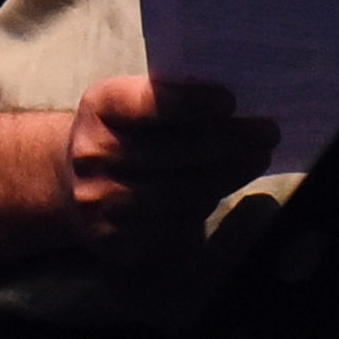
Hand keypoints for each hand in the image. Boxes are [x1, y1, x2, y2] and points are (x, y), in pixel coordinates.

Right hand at [63, 77, 279, 258]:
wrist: (71, 183)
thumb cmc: (121, 131)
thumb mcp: (131, 101)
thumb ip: (170, 98)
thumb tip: (238, 103)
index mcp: (100, 107)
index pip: (150, 103)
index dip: (192, 103)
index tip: (231, 101)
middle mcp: (94, 155)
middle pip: (173, 152)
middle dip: (228, 142)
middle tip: (268, 133)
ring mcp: (100, 202)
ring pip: (178, 194)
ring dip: (226, 176)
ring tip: (257, 159)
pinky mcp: (114, 240)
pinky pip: (171, 227)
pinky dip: (204, 207)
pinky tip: (224, 189)